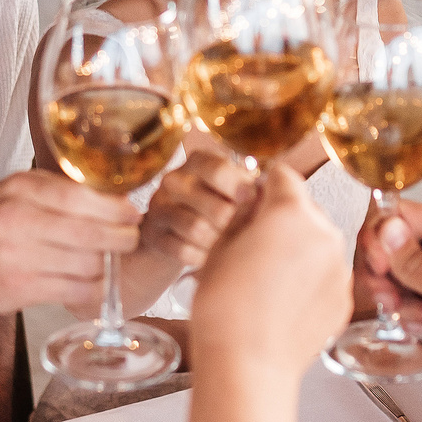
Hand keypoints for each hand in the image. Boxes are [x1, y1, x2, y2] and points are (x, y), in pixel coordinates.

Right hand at [0, 169, 142, 312]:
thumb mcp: (17, 192)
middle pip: (88, 233)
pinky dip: (93, 288)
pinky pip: (74, 290)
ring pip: (86, 264)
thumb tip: (114, 195)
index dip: (115, 208)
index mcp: (20, 190)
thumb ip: (59, 190)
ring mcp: (17, 258)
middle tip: (131, 238)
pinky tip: (96, 282)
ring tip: (110, 260)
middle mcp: (16, 221)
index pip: (79, 198)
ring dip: (107, 264)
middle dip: (120, 237)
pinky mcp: (20, 289)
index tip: (133, 213)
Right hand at [134, 136, 253, 274]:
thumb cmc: (216, 213)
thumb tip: (270, 193)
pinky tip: (205, 258)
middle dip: (232, 225)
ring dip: (216, 244)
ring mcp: (159, 207)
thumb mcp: (234, 194)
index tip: (250, 199)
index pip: (216, 168)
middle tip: (238, 232)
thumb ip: (250, 189)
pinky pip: (181, 250)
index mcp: (199, 162)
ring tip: (222, 247)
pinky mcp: (151, 234)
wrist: (177, 238)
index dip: (237, 187)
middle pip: (212, 205)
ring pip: (197, 229)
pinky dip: (199, 258)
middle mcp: (175, 180)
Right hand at [188, 164, 349, 380]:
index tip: (253, 201)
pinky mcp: (344, 299)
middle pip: (305, 210)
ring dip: (299, 252)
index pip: (283, 176)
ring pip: (318, 245)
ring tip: (268, 282)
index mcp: (291, 213)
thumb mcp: (219, 247)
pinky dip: (310, 283)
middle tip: (255, 248)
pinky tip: (283, 303)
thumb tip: (253, 202)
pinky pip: (327, 277)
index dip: (264, 188)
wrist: (247, 365)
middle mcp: (325, 234)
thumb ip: (243, 216)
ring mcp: (339, 269)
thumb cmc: (225, 310)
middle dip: (283, 221)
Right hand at [364, 202, 421, 393]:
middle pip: (396, 243)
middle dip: (385, 273)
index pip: (400, 213)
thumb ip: (414, 262)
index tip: (380, 269)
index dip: (380, 239)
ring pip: (403, 272)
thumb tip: (386, 230)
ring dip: (399, 296)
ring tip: (415, 316)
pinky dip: (412, 309)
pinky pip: (417, 293)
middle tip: (390, 298)